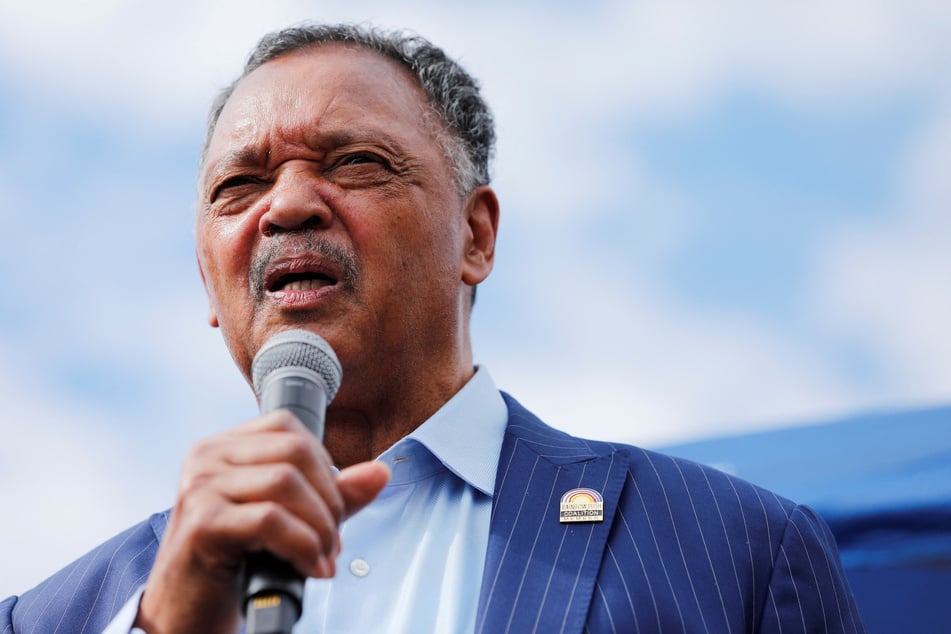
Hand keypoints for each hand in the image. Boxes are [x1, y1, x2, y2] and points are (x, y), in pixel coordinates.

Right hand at [133, 410, 389, 633]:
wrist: (187, 612)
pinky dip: (303, 545)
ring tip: (323, 557)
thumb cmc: (234, 562)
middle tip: (333, 540)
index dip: (324, 466)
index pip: (290, 428)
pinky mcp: (201, 522)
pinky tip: (310, 568)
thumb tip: (380, 472)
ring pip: (286, 483)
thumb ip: (333, 494)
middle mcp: (207, 458)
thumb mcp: (290, 519)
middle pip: (295, 452)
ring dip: (320, 527)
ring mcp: (200, 487)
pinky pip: (270, 520)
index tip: (330, 507)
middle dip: (328, 499)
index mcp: (224, 447)